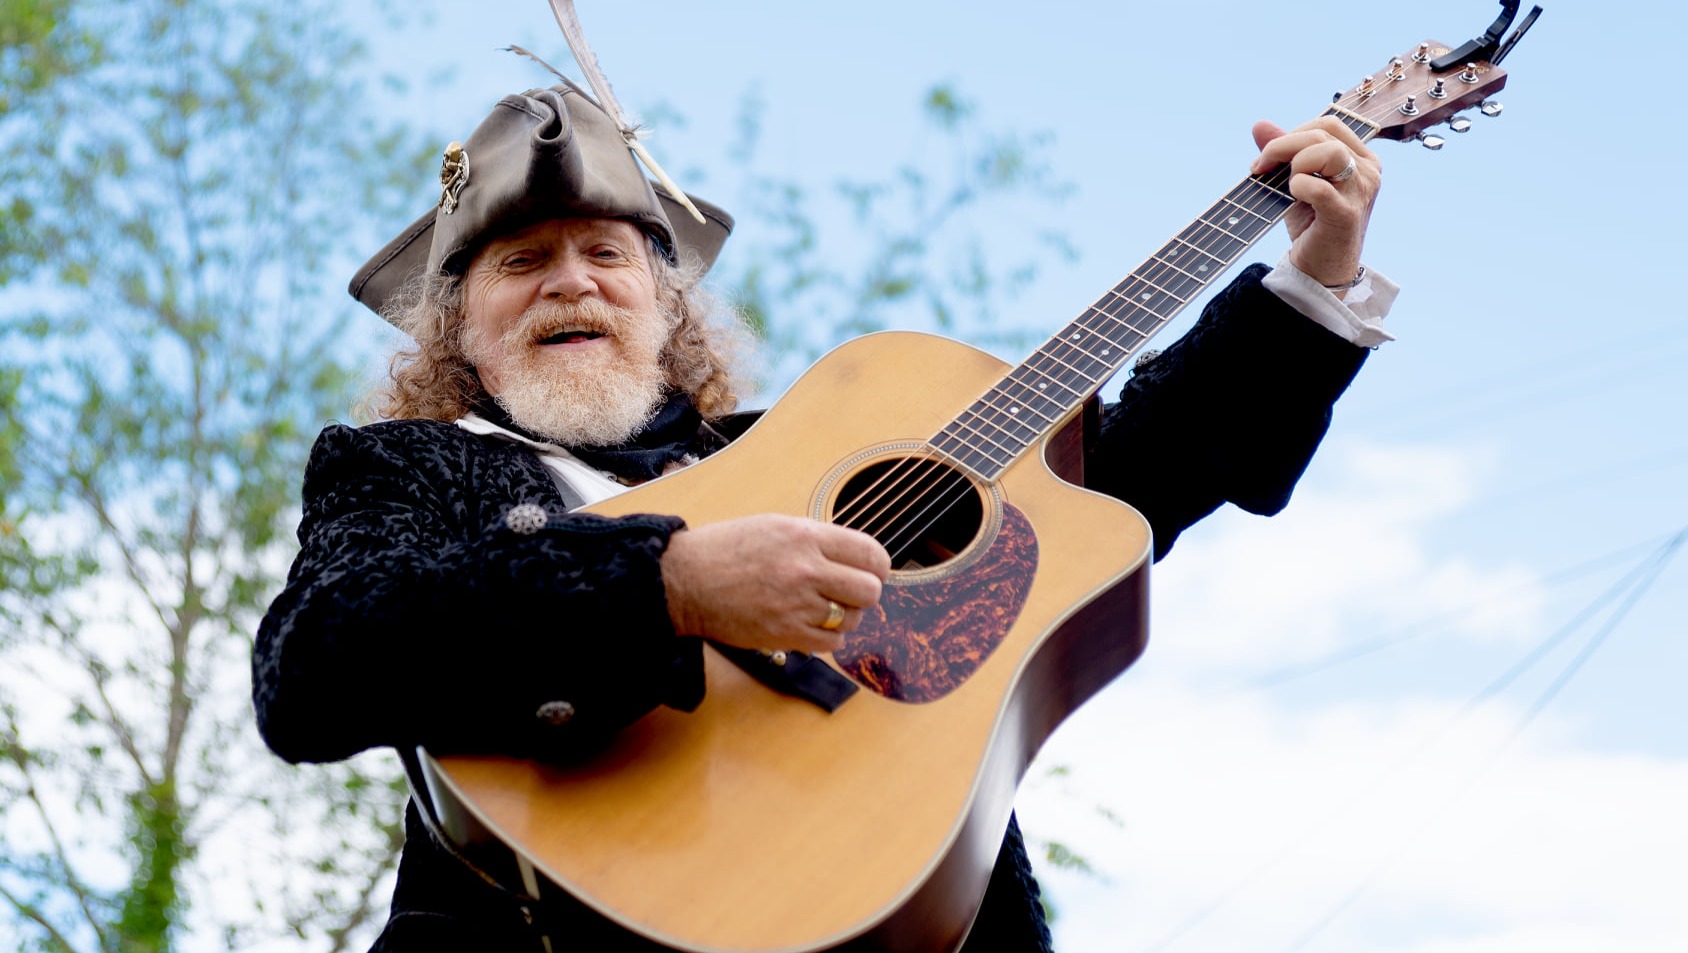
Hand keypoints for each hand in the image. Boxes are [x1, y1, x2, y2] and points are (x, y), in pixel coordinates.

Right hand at [661, 514, 891, 653]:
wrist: (684, 581)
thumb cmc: (724, 550)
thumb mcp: (774, 526)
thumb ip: (816, 540)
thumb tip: (853, 557)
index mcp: (805, 536)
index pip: (870, 554)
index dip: (877, 566)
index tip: (871, 572)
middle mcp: (806, 569)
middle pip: (870, 590)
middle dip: (863, 594)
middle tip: (847, 593)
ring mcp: (797, 605)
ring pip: (853, 620)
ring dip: (844, 617)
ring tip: (822, 609)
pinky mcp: (786, 635)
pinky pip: (832, 644)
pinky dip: (827, 638)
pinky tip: (811, 627)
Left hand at [1249, 117, 1381, 290]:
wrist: (1319, 268)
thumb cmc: (1310, 223)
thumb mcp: (1295, 181)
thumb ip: (1283, 151)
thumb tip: (1259, 124)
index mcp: (1361, 158)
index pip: (1329, 124)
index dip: (1294, 131)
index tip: (1268, 155)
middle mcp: (1367, 171)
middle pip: (1325, 133)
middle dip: (1284, 144)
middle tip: (1261, 167)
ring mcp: (1360, 192)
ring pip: (1329, 152)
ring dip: (1296, 161)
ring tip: (1286, 184)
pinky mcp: (1346, 214)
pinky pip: (1319, 188)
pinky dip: (1298, 186)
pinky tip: (1291, 195)